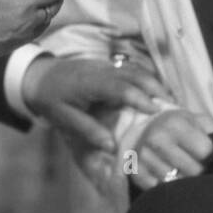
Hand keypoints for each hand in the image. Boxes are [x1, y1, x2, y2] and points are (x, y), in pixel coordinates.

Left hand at [23, 56, 171, 188]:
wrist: (39, 76)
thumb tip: (112, 147)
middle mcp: (101, 70)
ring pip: (136, 70)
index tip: (156, 110)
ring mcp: (106, 66)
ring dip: (154, 83)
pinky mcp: (109, 66)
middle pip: (134, 74)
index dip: (139, 98)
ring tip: (170, 101)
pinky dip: (147, 80)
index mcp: (89, 84)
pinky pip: (132, 70)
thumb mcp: (63, 119)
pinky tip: (156, 93)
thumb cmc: (50, 100)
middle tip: (173, 106)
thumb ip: (88, 131)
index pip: (119, 88)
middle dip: (155, 88)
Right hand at [132, 109, 212, 191]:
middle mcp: (156, 138)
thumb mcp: (199, 122)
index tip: (205, 152)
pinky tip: (167, 175)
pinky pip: (160, 190)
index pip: (206, 152)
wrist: (148, 130)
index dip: (210, 155)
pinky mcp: (135, 173)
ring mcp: (143, 157)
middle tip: (194, 162)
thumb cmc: (182, 129)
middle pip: (194, 171)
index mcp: (174, 123)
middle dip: (199, 170)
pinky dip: (167, 187)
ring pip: (177, 183)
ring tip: (181, 169)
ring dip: (183, 180)